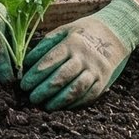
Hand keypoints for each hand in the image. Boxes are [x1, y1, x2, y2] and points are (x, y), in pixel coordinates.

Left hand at [21, 0, 138, 109]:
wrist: (115, 33)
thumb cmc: (82, 32)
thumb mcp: (64, 31)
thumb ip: (46, 45)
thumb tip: (28, 62)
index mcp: (72, 43)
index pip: (51, 60)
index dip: (36, 74)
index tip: (24, 84)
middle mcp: (84, 58)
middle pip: (62, 77)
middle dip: (44, 90)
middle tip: (31, 98)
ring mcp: (96, 71)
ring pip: (76, 89)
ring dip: (59, 100)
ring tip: (45, 106)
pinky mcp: (103, 81)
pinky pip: (89, 96)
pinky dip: (75, 104)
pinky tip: (62, 107)